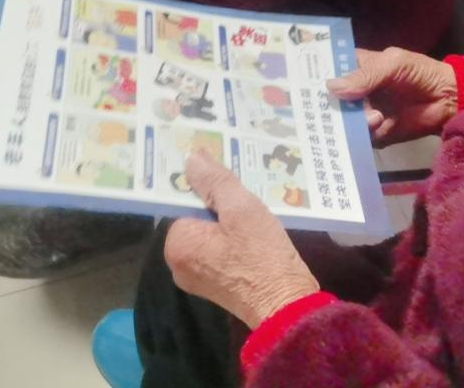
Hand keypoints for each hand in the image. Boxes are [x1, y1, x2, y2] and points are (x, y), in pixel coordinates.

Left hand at [165, 151, 319, 328]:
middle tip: (246, 186)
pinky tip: (257, 228)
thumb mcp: (241, 209)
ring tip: (255, 204)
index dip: (204, 184)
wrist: (286, 305)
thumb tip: (191, 157)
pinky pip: (220, 250)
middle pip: (197, 217)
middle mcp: (179, 263)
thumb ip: (214, 181)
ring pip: (211, 233)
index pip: (184, 201)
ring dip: (231, 219)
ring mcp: (198, 278)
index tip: (226, 170)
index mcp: (177, 244)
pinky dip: (236, 237)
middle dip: (220, 202)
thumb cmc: (262, 255)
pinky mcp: (217, 286)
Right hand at [327, 47, 457, 145]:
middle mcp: (357, 92)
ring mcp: (365, 114)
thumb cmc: (420, 73)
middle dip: (328, 106)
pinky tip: (376, 128)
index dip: (315, 77)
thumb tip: (332, 88)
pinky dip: (362, 137)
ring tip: (376, 117)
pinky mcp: (376, 134)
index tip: (299, 85)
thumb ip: (365, 75)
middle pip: (332, 101)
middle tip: (324, 110)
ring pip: (344, 121)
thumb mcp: (393, 64)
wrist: (448, 100)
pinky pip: (360, 138)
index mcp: (358, 68)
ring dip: (353, 121)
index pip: (331, 71)